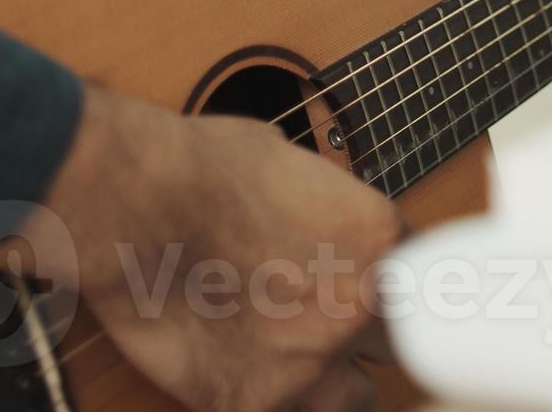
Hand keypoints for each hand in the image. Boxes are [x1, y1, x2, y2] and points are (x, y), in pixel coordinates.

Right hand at [0, 84, 403, 411]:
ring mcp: (308, 363)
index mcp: (378, 240)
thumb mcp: (294, 163)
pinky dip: (268, 398)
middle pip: (399, 340)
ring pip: (357, 397)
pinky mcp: (252, 402)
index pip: (418, 277)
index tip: (370, 283)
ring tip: (301, 360)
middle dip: (371, 331)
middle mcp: (356, 307)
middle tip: (335, 319)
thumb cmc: (201, 168)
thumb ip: (329, 209)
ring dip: (336, 380)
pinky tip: (248, 375)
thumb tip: (326, 219)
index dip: (389, 279)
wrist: (133, 205)